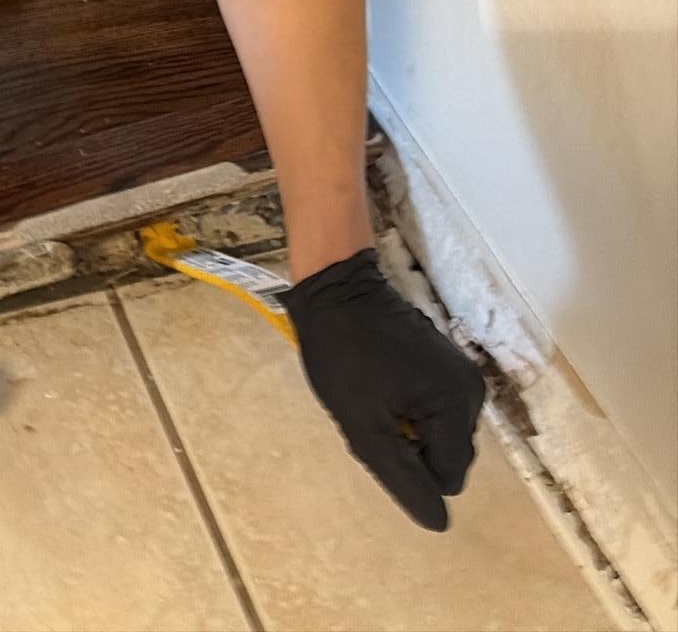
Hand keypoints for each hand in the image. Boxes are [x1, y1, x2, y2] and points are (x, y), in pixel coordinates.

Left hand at [282, 247, 485, 530]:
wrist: (335, 285)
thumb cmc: (343, 354)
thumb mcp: (363, 426)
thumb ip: (403, 478)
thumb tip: (440, 522)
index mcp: (457, 405)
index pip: (449, 476)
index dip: (411, 466)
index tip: (378, 429)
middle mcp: (472, 391)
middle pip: (448, 454)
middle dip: (411, 446)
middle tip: (372, 411)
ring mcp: (462, 373)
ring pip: (441, 434)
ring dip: (409, 428)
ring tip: (374, 396)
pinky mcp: (447, 362)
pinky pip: (436, 409)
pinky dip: (410, 408)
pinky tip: (382, 384)